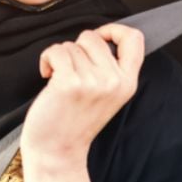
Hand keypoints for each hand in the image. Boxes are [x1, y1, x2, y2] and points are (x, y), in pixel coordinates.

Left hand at [21, 24, 144, 166]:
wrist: (56, 151)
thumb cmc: (74, 121)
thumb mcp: (106, 95)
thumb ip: (110, 68)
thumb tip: (99, 36)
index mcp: (127, 83)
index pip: (134, 38)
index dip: (114, 30)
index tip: (99, 39)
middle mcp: (113, 81)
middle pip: (93, 37)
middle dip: (77, 49)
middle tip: (71, 71)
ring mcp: (92, 82)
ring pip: (71, 45)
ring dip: (60, 58)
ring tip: (59, 80)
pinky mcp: (69, 82)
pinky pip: (55, 51)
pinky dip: (47, 60)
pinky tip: (47, 77)